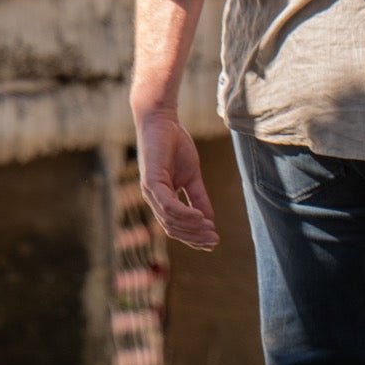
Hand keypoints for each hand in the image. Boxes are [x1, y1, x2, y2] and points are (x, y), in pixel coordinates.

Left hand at [134, 108, 219, 250]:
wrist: (163, 121)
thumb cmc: (175, 145)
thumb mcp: (192, 175)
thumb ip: (198, 197)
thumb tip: (209, 219)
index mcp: (162, 199)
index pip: (176, 226)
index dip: (194, 237)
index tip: (213, 242)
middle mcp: (153, 200)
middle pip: (173, 228)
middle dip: (194, 237)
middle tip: (214, 241)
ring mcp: (150, 192)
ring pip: (170, 220)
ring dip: (191, 228)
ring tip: (210, 230)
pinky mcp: (151, 181)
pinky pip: (167, 205)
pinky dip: (184, 213)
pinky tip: (199, 217)